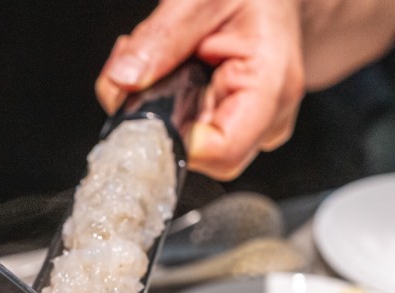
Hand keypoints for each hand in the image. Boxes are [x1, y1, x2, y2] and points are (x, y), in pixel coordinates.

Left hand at [96, 0, 304, 180]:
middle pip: (197, 154)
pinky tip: (170, 71)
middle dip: (155, 113)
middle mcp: (267, 118)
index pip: (222, 151)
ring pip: (184, 144)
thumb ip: (162, 37)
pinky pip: (187, 132)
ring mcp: (251, 128)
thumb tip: (123, 80)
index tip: (144, 105)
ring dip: (155, 105)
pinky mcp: (232, 126)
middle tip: (144, 62)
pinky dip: (164, 103)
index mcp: (271, 86)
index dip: (174, 138)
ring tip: (160, 58)